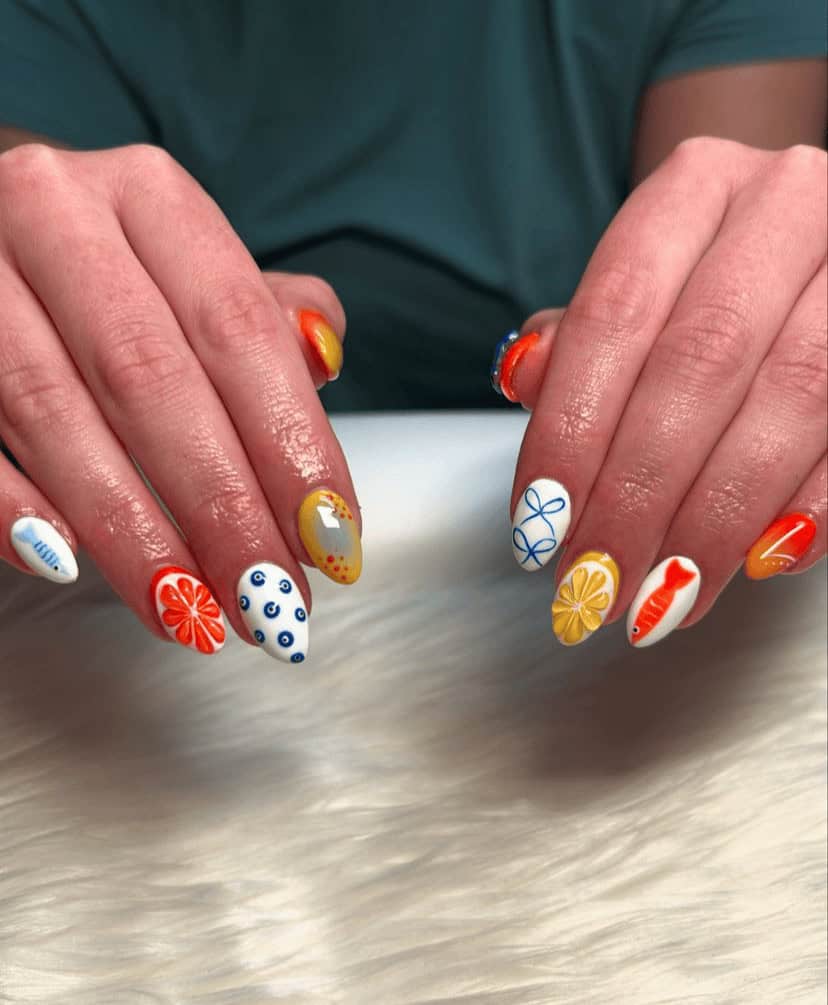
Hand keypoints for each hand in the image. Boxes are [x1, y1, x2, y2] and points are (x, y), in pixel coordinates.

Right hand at [0, 143, 360, 662]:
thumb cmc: (114, 269)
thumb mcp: (194, 268)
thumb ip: (263, 316)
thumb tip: (324, 358)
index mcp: (150, 197)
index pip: (239, 329)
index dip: (291, 442)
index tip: (332, 541)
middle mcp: (55, 213)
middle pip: (151, 379)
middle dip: (220, 507)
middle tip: (268, 602)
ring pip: (52, 414)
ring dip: (130, 531)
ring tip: (192, 615)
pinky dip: (11, 507)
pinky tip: (67, 565)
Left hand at [495, 138, 825, 646]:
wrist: (812, 252)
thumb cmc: (706, 283)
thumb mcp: (636, 290)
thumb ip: (578, 340)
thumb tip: (522, 376)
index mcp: (695, 189)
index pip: (614, 314)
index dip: (570, 429)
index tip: (538, 523)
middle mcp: (787, 206)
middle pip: (699, 363)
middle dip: (638, 491)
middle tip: (597, 581)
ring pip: (792, 399)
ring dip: (718, 516)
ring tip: (664, 595)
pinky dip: (810, 506)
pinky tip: (758, 559)